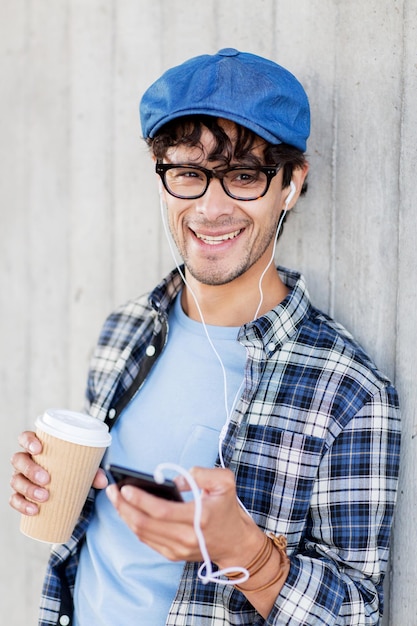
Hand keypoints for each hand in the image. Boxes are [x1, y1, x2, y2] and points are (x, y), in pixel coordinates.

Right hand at [9, 431, 107, 514]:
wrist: (65, 486)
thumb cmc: (69, 468)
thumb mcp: (81, 465)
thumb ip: (92, 471)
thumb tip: (103, 481)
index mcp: (38, 447)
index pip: (25, 438)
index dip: (28, 441)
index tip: (39, 449)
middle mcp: (26, 460)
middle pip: (19, 460)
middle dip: (30, 469)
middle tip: (46, 479)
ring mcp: (21, 477)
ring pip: (15, 480)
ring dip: (28, 489)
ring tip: (44, 497)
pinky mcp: (20, 494)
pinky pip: (15, 499)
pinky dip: (22, 505)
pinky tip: (33, 510)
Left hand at [106, 466, 262, 564]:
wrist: (235, 543)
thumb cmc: (227, 509)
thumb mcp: (225, 482)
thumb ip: (202, 474)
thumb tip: (174, 482)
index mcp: (200, 518)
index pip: (162, 511)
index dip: (140, 500)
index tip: (125, 488)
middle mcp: (186, 537)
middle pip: (146, 524)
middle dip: (124, 506)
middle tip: (112, 490)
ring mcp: (177, 549)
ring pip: (142, 534)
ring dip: (125, 516)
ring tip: (115, 498)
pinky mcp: (172, 555)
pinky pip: (146, 540)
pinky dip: (133, 525)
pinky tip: (127, 511)